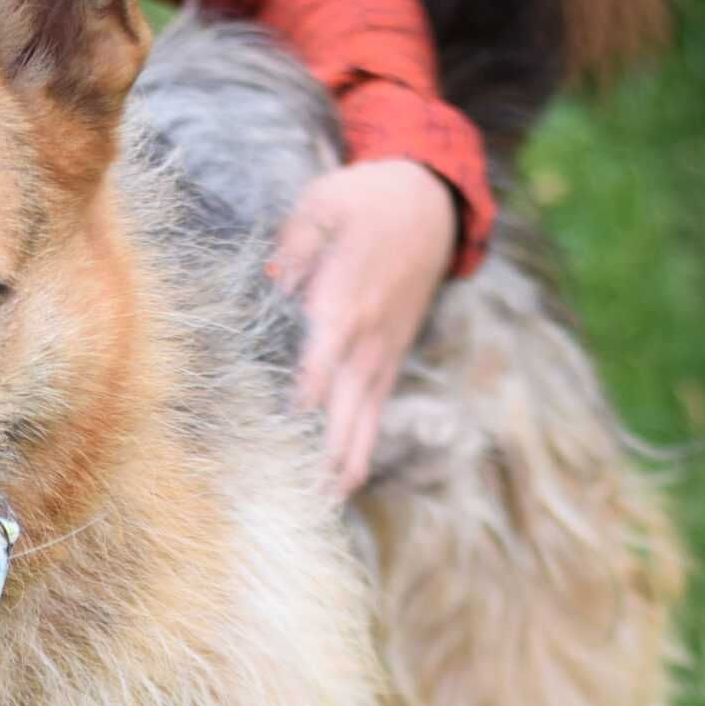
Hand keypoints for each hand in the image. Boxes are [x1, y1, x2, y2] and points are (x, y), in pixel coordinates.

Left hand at [269, 159, 457, 497]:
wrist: (431, 201)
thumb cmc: (366, 199)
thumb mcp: (323, 203)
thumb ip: (296, 245)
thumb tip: (273, 282)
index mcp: (347, 297)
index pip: (325, 353)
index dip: (309, 388)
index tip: (289, 422)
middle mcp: (367, 335)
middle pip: (345, 403)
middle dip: (324, 449)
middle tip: (299, 495)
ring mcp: (382, 351)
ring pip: (363, 417)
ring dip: (344, 462)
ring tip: (322, 506)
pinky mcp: (390, 359)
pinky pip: (374, 412)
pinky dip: (360, 448)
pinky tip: (343, 483)